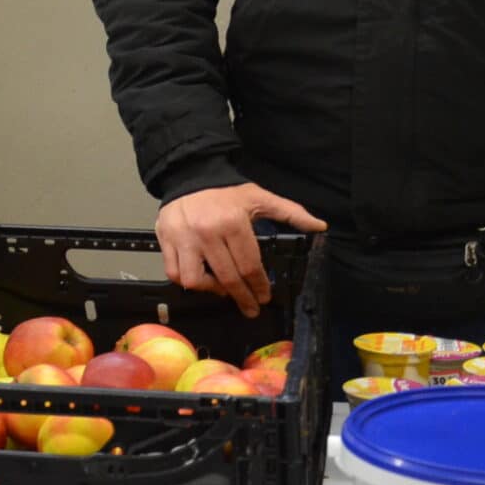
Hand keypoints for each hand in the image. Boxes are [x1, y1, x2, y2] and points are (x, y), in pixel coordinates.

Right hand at [153, 182, 326, 318]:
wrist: (189, 176)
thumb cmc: (225, 192)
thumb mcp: (260, 197)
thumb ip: (290, 212)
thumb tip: (319, 226)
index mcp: (232, 223)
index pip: (249, 266)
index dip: (259, 286)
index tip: (264, 297)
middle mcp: (207, 233)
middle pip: (227, 278)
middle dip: (243, 297)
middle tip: (251, 308)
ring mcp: (183, 238)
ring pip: (196, 280)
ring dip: (212, 290)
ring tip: (223, 290)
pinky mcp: (165, 240)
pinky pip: (174, 272)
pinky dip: (187, 282)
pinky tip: (201, 279)